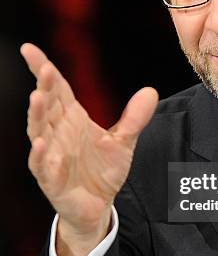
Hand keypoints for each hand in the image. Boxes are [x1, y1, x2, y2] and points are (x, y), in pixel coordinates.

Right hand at [21, 43, 157, 240]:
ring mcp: (51, 155)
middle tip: (45, 69)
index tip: (28, 49)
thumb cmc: (102, 170)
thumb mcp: (123, 141)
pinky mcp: (51, 179)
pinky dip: (41, 155)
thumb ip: (134, 118)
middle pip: (47, 105)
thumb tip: (151, 91)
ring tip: (37, 97)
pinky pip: (43, 166)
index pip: (57, 89)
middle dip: (44, 87)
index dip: (43, 69)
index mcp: (71, 119)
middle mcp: (57, 133)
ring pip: (38, 131)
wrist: (98, 206)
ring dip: (36, 115)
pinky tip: (42, 143)